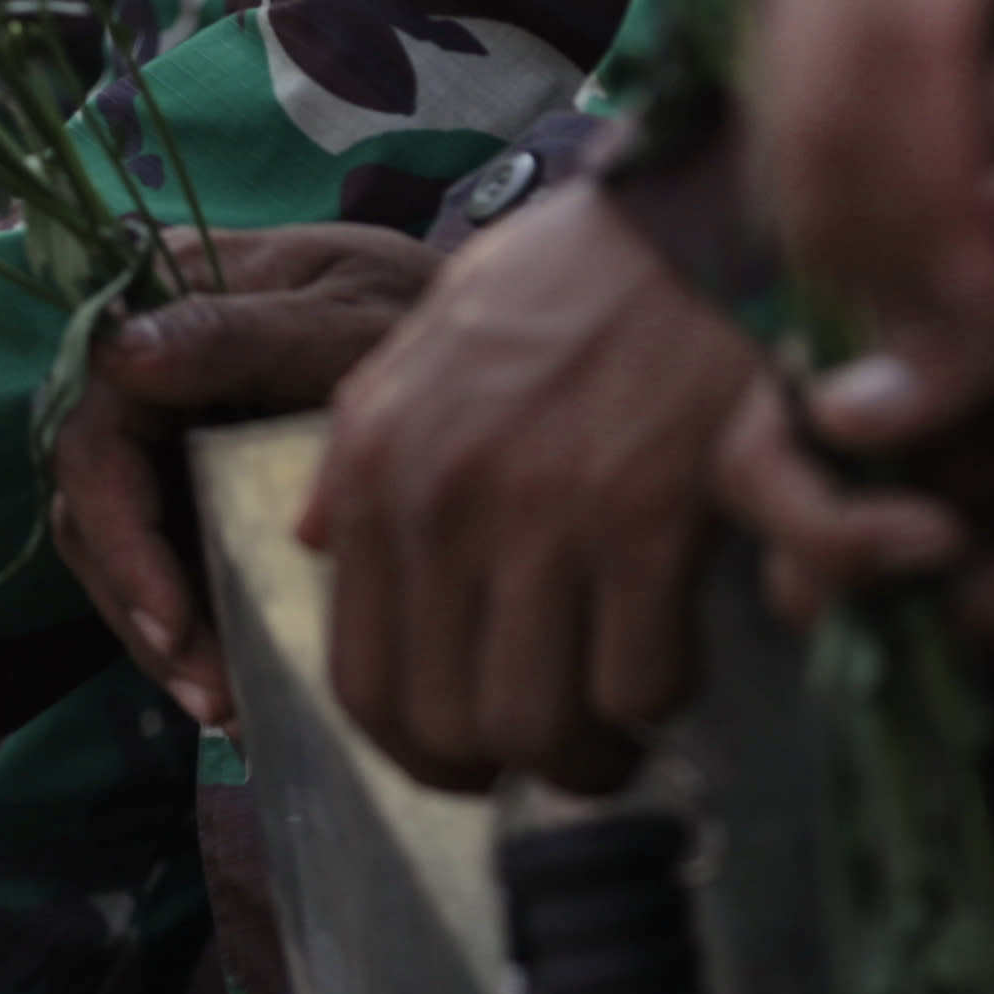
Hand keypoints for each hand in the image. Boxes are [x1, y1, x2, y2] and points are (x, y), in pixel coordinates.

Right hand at [47, 227, 434, 731]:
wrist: (490, 323)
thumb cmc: (420, 304)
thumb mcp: (346, 317)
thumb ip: (242, 336)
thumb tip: (119, 353)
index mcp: (156, 309)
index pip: (94, 440)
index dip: (121, 542)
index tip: (177, 623)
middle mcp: (141, 369)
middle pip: (93, 508)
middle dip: (145, 610)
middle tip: (215, 696)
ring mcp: (165, 426)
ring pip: (121, 544)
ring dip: (165, 632)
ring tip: (229, 707)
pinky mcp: (197, 475)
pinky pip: (170, 554)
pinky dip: (197, 620)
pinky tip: (243, 682)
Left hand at [303, 189, 769, 795]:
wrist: (678, 227)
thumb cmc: (561, 283)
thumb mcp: (423, 346)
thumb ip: (360, 452)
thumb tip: (315, 542)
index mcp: (379, 468)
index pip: (361, 676)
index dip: (414, 750)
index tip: (465, 760)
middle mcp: (442, 502)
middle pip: (450, 726)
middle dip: (507, 766)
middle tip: (558, 751)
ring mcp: (541, 516)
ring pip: (539, 724)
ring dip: (586, 753)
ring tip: (619, 728)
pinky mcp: (644, 522)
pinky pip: (638, 682)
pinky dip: (660, 696)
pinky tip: (676, 652)